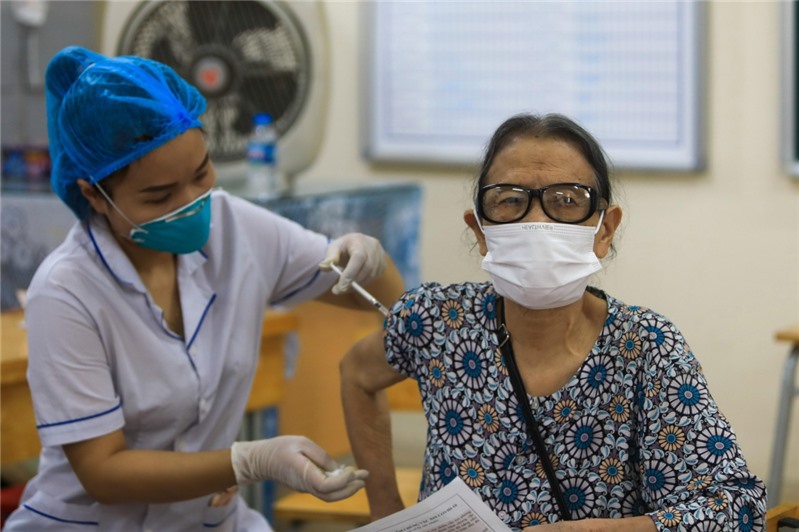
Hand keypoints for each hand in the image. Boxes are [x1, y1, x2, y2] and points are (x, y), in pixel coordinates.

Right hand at [230, 436, 367, 501]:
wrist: (262, 459)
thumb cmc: (281, 448)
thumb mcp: (301, 443)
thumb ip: (321, 456)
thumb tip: (337, 469)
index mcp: (303, 474)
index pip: (326, 486)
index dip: (342, 481)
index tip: (352, 469)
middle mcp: (305, 485)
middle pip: (331, 496)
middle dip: (350, 489)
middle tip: (365, 477)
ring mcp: (306, 487)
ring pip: (329, 495)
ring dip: (347, 488)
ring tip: (361, 477)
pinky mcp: (307, 485)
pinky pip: (325, 490)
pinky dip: (339, 485)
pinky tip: (348, 474)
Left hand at [319, 233, 385, 293]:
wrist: (356, 244)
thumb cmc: (342, 247)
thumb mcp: (333, 248)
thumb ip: (329, 257)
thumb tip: (323, 266)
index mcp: (359, 241)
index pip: (358, 258)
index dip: (350, 273)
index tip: (340, 286)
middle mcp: (373, 247)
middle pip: (367, 268)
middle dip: (352, 282)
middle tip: (338, 290)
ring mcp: (380, 256)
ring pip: (371, 275)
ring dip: (357, 284)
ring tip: (343, 286)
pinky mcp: (383, 265)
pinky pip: (374, 277)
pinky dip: (363, 283)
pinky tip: (354, 281)